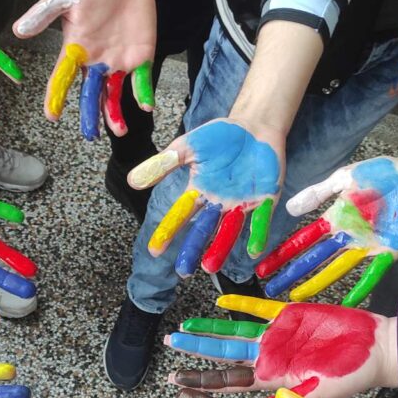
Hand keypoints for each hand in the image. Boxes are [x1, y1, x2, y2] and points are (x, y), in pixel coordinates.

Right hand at [12, 0, 157, 139]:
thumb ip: (42, 14)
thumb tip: (18, 30)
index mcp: (74, 51)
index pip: (61, 78)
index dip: (56, 97)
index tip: (52, 115)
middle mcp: (94, 63)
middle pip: (89, 94)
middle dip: (90, 114)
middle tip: (89, 134)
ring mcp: (117, 63)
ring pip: (113, 94)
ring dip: (114, 113)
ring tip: (118, 131)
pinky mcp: (140, 58)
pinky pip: (141, 81)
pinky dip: (143, 93)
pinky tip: (146, 105)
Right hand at [127, 119, 283, 275]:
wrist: (254, 126)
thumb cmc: (219, 136)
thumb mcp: (187, 147)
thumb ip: (164, 163)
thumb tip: (133, 181)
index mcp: (198, 193)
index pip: (179, 216)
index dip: (167, 232)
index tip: (155, 250)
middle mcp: (217, 204)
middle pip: (202, 230)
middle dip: (193, 249)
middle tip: (184, 271)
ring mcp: (241, 204)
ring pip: (228, 231)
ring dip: (220, 248)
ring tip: (209, 267)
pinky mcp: (264, 200)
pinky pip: (260, 220)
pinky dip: (257, 234)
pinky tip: (252, 251)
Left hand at [166, 295, 396, 397]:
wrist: (378, 347)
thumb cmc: (353, 375)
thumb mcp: (320, 395)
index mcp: (272, 378)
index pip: (229, 380)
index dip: (202, 381)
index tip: (177, 384)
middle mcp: (268, 357)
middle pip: (223, 354)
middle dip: (196, 351)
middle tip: (169, 345)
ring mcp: (276, 336)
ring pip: (233, 332)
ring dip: (209, 330)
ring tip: (183, 328)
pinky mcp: (289, 316)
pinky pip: (257, 310)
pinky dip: (239, 305)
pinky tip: (218, 302)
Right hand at [258, 156, 397, 305]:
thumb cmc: (382, 173)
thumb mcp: (343, 179)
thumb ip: (317, 194)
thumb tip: (288, 209)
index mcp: (335, 220)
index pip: (303, 241)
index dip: (283, 254)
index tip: (264, 267)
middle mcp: (346, 237)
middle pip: (314, 260)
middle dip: (292, 275)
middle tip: (271, 291)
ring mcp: (366, 246)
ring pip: (336, 270)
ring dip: (317, 284)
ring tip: (297, 298)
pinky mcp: (387, 252)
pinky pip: (371, 274)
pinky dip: (359, 288)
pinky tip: (347, 303)